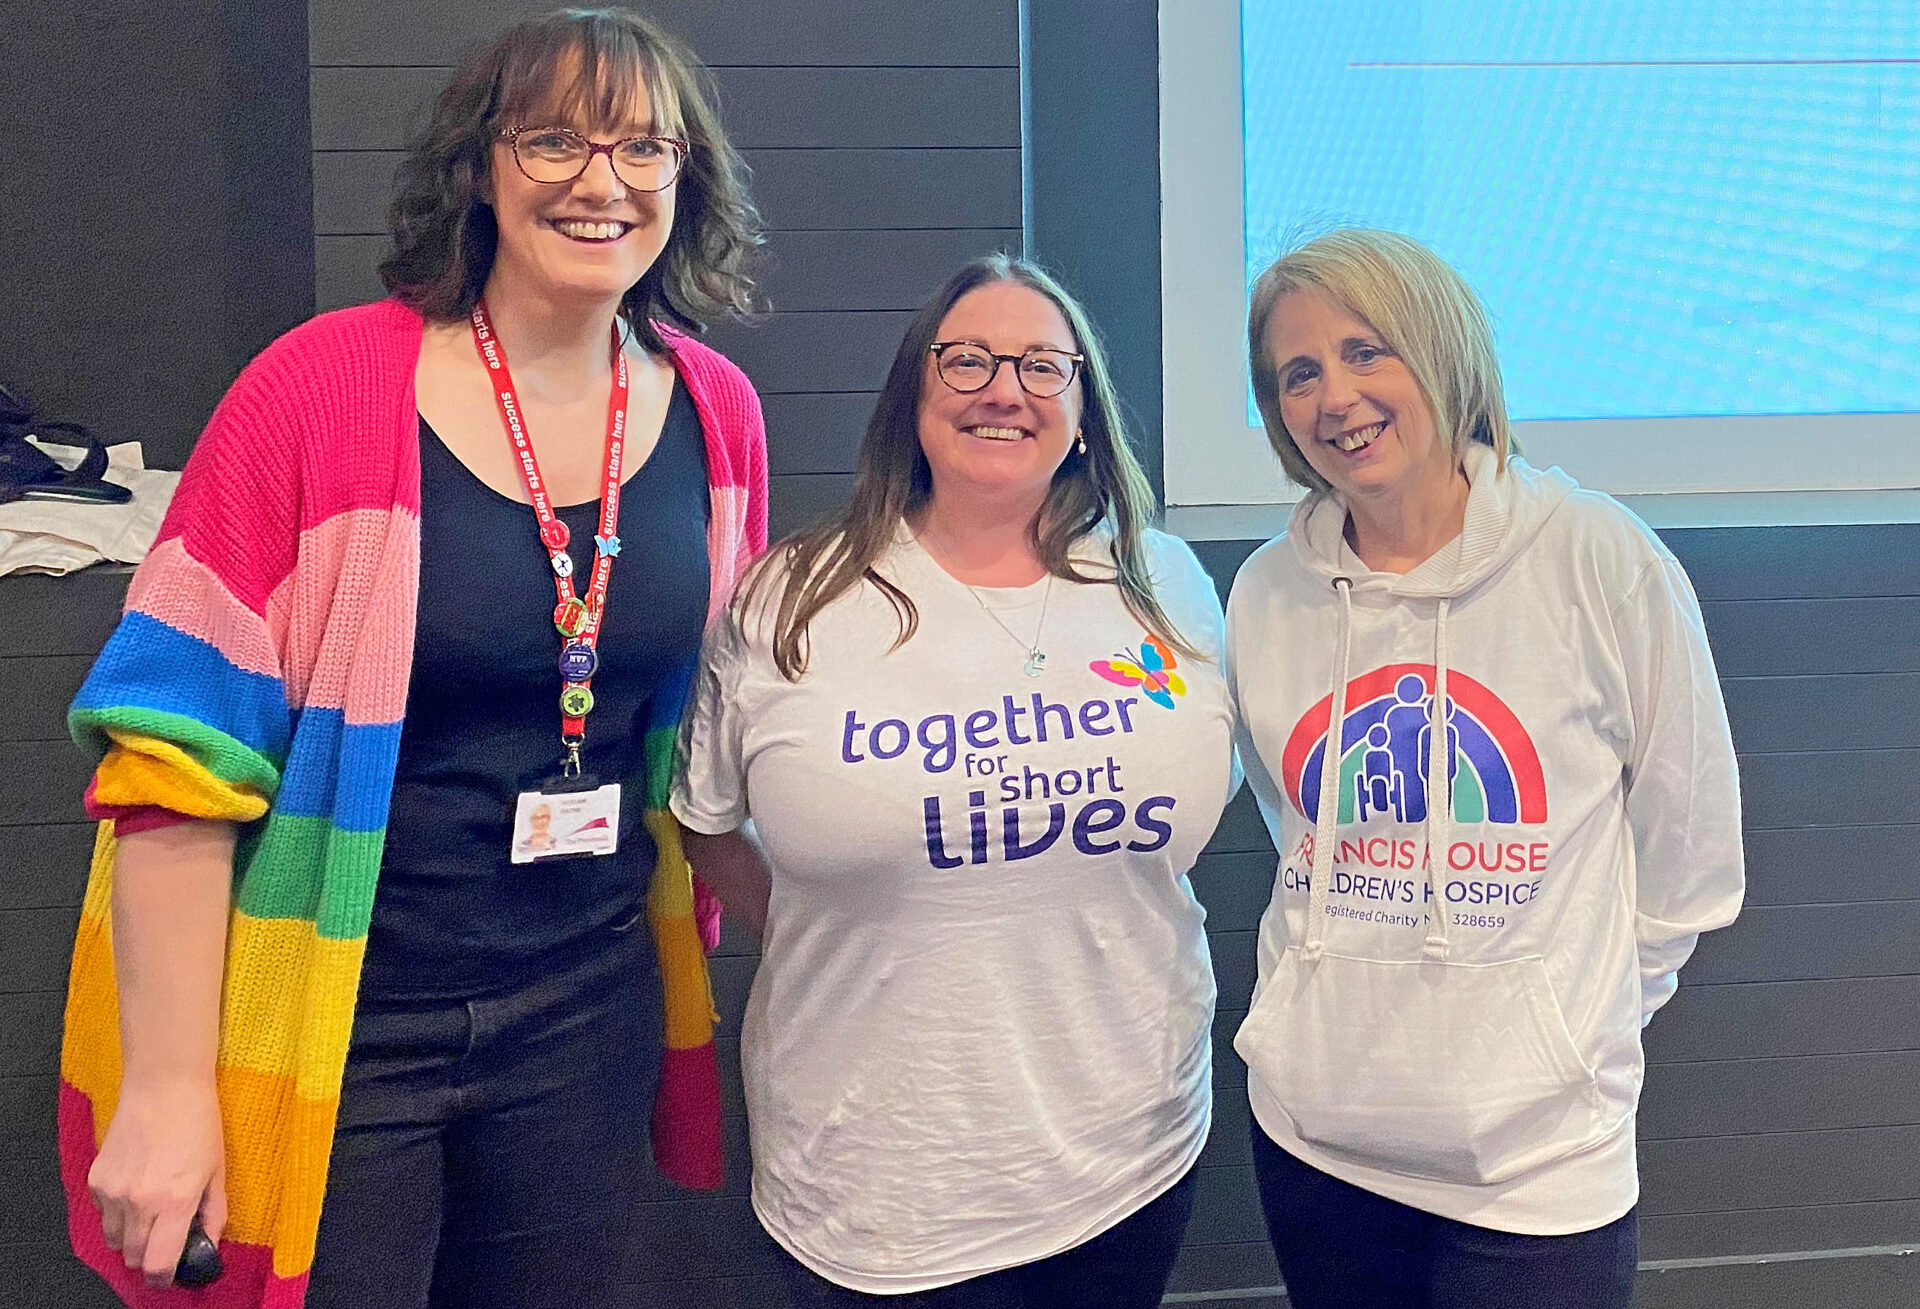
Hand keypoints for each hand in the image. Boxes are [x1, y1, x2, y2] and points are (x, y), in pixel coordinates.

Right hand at [87, 1076, 226, 1288]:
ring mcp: (113, 1192)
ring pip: (113, 1239)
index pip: (159, 1263)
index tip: (170, 1276)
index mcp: (175, 1202)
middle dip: (149, 1256)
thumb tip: (209, 1242)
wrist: (163, 1086)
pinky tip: (136, 1188)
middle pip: (133, 1257)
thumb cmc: (197, 1123)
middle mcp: (139, 1202)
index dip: (165, 1277)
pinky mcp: (96, 1180)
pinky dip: (116, 1212)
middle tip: (164, 1241)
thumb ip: (213, 1212)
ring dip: (130, 1237)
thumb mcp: (217, 1170)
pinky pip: (102, 1213)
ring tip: (150, 1213)